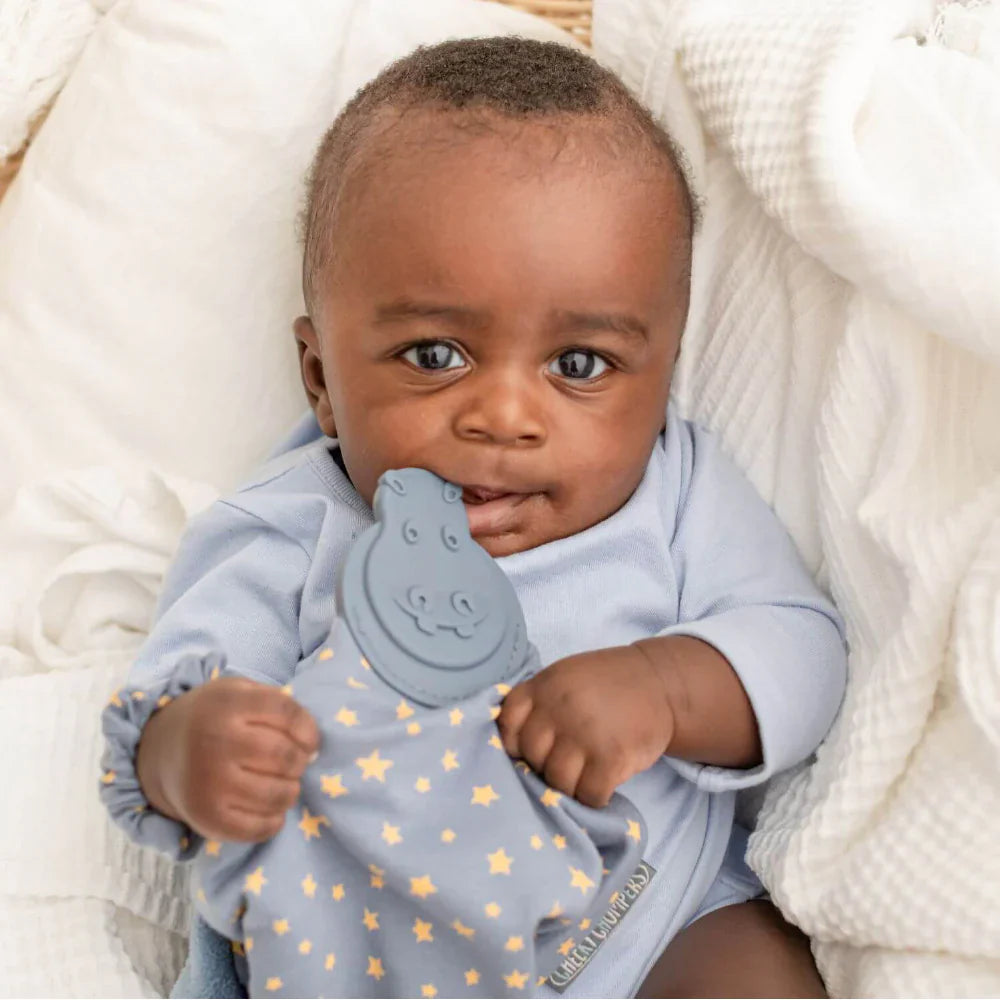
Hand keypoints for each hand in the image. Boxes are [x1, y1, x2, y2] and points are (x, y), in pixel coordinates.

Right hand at [136, 677, 319, 841]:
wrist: (160, 748)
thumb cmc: (215, 717)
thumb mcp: (240, 691)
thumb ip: (279, 705)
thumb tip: (312, 748)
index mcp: (227, 703)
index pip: (287, 713)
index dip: (308, 730)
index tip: (308, 741)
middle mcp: (215, 741)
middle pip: (285, 756)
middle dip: (299, 762)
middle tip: (292, 763)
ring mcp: (209, 782)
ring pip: (277, 794)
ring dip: (290, 791)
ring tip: (282, 784)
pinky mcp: (206, 818)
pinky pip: (258, 829)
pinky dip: (274, 821)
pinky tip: (269, 808)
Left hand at [497, 645, 674, 807]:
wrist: (661, 683)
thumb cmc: (608, 684)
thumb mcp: (566, 678)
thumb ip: (538, 703)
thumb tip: (511, 746)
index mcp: (544, 685)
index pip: (508, 726)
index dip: (516, 744)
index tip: (532, 750)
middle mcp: (559, 708)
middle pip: (531, 757)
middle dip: (544, 765)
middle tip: (565, 762)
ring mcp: (585, 734)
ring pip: (557, 781)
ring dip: (569, 785)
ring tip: (584, 774)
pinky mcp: (612, 758)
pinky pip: (587, 795)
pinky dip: (593, 797)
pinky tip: (601, 784)